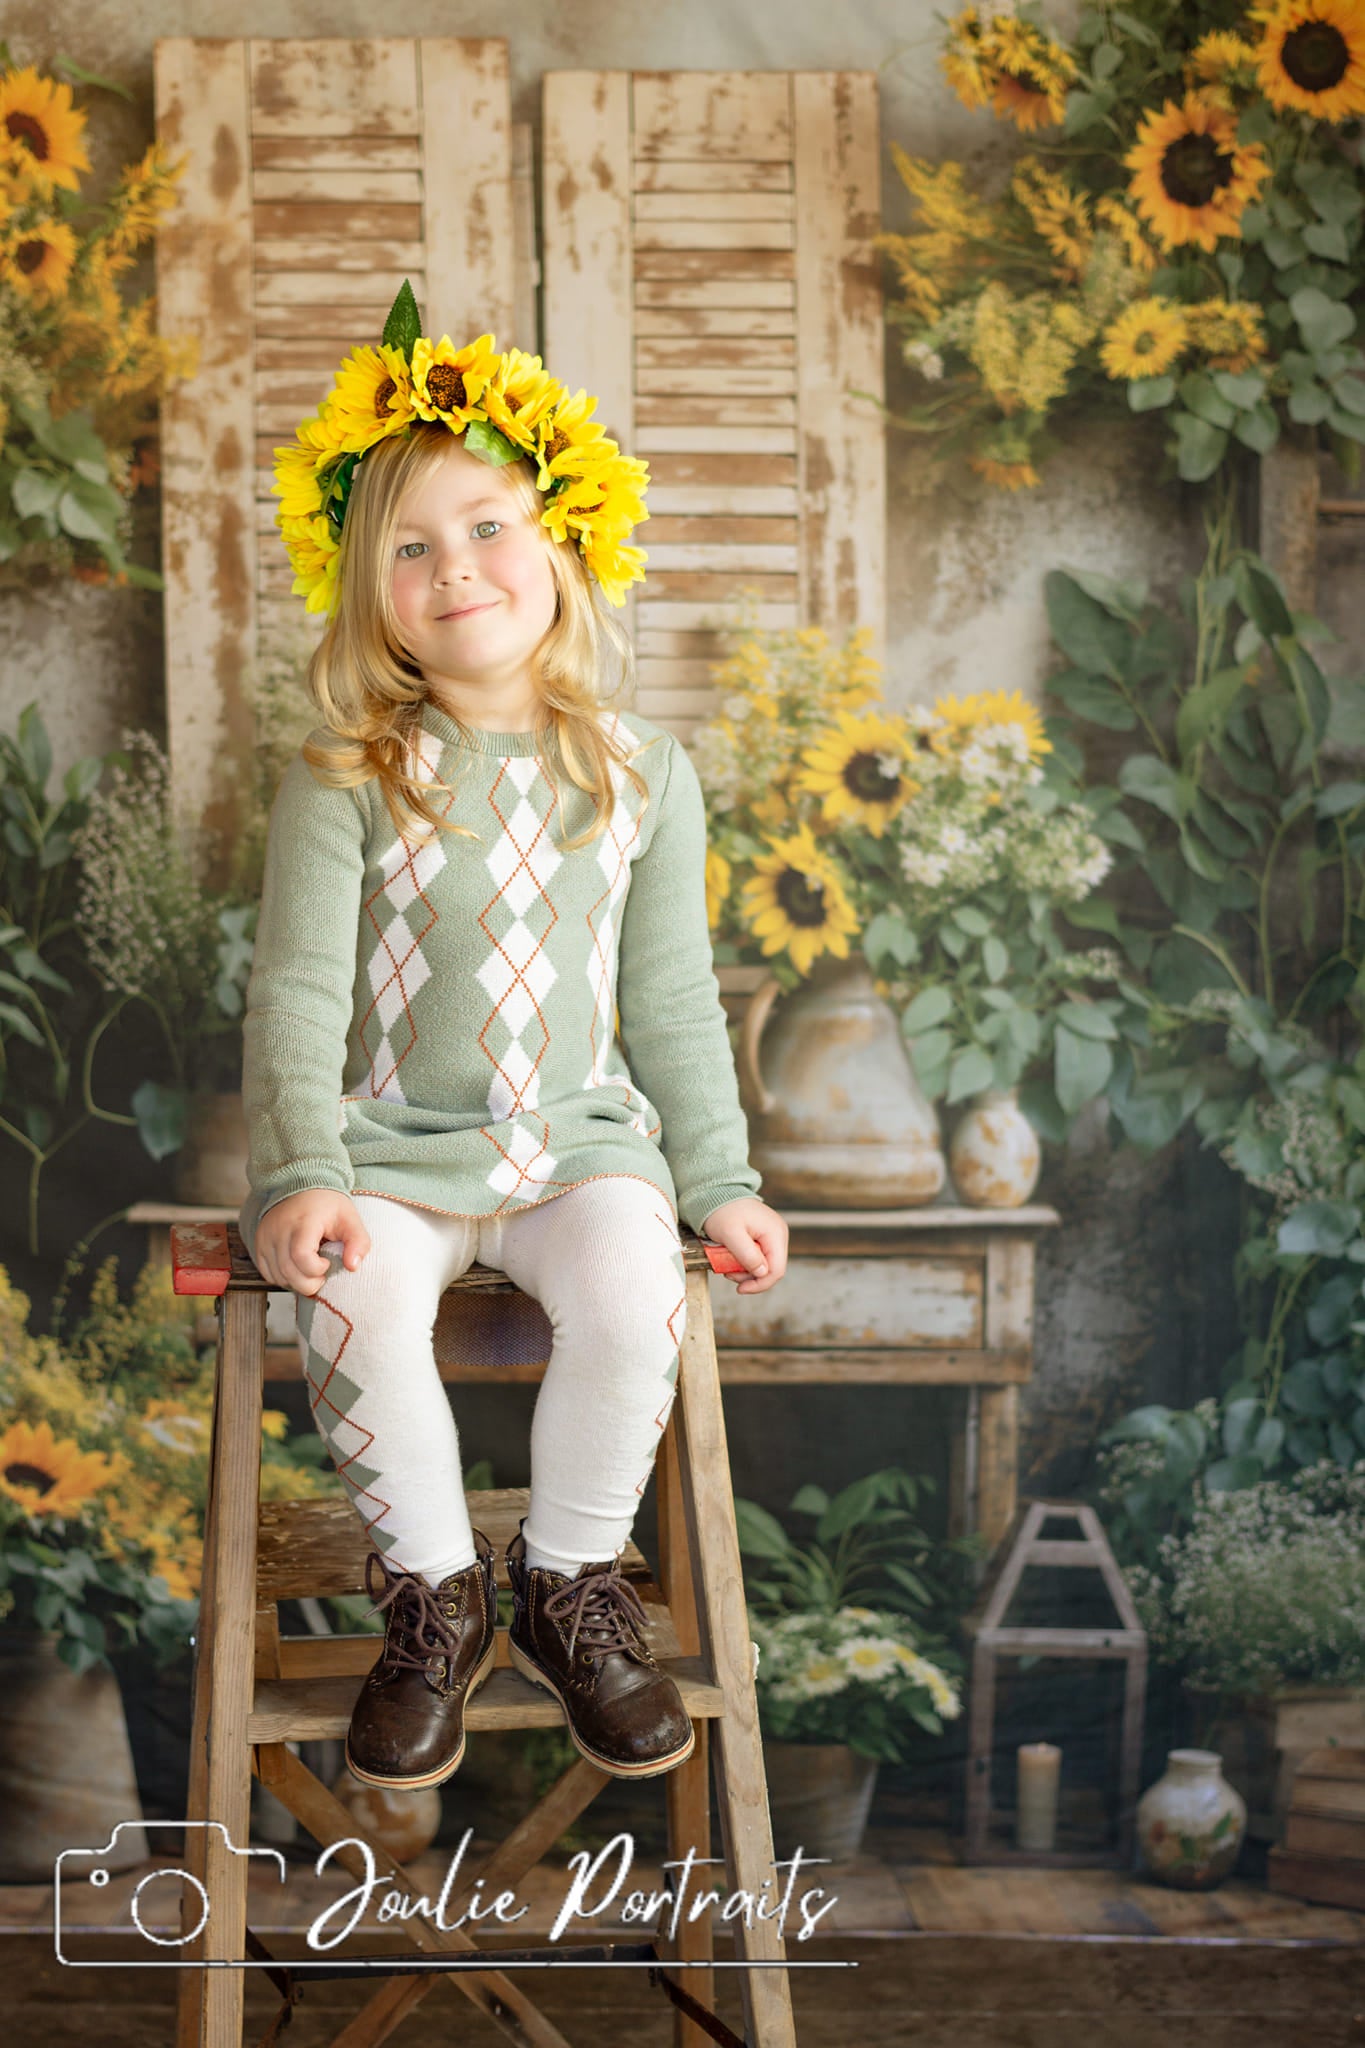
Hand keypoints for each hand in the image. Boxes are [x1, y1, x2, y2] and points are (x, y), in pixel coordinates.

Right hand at [252, 1189, 370, 1296]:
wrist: (300, 1186)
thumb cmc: (325, 1204)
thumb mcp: (350, 1219)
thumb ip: (358, 1242)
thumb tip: (353, 1266)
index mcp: (303, 1222)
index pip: (301, 1256)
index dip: (317, 1269)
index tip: (327, 1262)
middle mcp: (279, 1230)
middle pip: (288, 1272)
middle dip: (309, 1283)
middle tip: (322, 1273)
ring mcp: (266, 1238)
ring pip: (278, 1277)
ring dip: (297, 1282)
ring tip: (310, 1269)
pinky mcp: (259, 1245)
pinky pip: (268, 1274)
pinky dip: (284, 1278)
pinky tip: (297, 1268)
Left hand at [700, 1197, 787, 1294]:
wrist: (716, 1193)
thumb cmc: (721, 1211)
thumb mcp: (731, 1234)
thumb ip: (747, 1255)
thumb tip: (762, 1273)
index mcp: (775, 1233)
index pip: (777, 1270)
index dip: (760, 1284)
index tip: (739, 1289)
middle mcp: (778, 1234)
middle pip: (772, 1269)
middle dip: (750, 1277)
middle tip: (728, 1274)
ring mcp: (772, 1235)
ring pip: (765, 1265)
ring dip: (746, 1271)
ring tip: (727, 1266)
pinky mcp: (764, 1236)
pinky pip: (760, 1256)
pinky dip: (746, 1262)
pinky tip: (733, 1258)